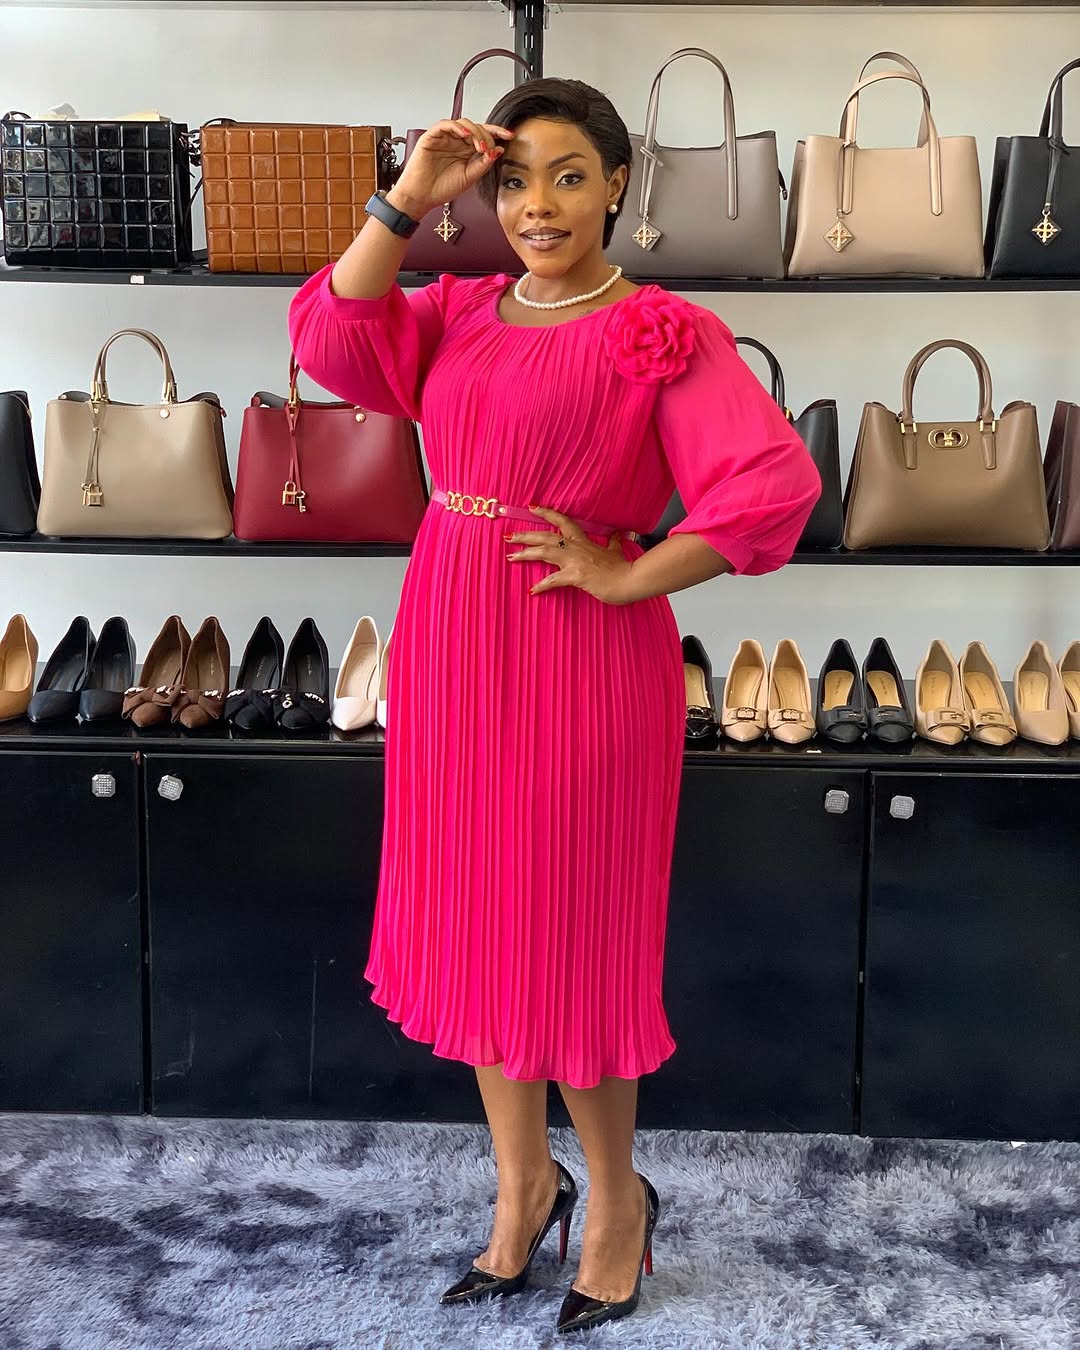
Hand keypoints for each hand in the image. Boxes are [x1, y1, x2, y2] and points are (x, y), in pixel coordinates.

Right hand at [389, 117, 513, 217]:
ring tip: (479, 146)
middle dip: (486, 136)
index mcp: (466, 151)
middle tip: (488, 149)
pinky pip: (446, 124)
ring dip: (475, 132)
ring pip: (463, 124)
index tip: (510, 136)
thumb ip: (483, 164)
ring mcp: (445, 138)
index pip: (483, 136)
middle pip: (476, 128)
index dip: (497, 133)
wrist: (421, 197)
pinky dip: (457, 127)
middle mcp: (456, 142)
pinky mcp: (432, 137)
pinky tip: (465, 135)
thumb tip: (498, 150)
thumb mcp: (469, 177)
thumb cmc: (441, 188)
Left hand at [505, 506, 636, 605]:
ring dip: (525, 553)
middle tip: (508, 536)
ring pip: (544, 551)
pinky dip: (542, 585)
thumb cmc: (623, 569)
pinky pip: (553, 580)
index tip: (531, 508)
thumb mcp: (617, 551)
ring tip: (510, 556)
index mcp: (584, 541)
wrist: (631, 580)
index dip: (546, 513)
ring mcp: (575, 560)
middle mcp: (576, 547)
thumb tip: (618, 532)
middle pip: (546, 536)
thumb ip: (613, 541)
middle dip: (525, 536)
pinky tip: (532, 591)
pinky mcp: (576, 576)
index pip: (563, 521)